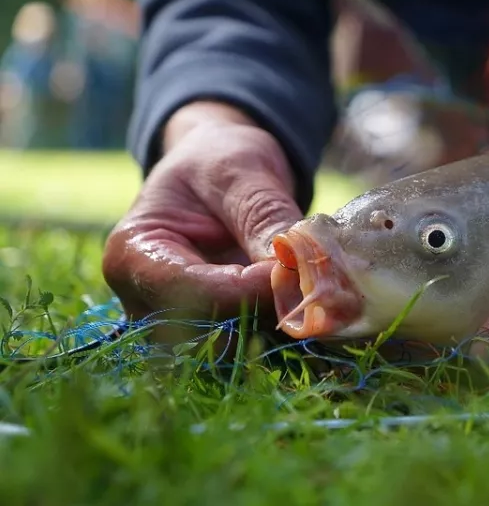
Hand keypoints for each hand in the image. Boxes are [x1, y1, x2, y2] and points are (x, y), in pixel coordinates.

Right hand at [102, 102, 303, 346]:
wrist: (219, 172)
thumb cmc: (219, 161)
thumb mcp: (242, 173)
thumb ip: (264, 217)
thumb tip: (297, 265)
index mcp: (134, 255)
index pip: (190, 294)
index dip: (249, 292)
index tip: (298, 272)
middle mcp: (147, 303)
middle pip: (208, 335)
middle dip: (270, 318)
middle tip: (325, 295)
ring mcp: (181, 325)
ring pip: (235, 351)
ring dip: (285, 331)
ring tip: (330, 303)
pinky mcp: (218, 331)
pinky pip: (253, 346)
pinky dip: (289, 332)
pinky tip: (324, 312)